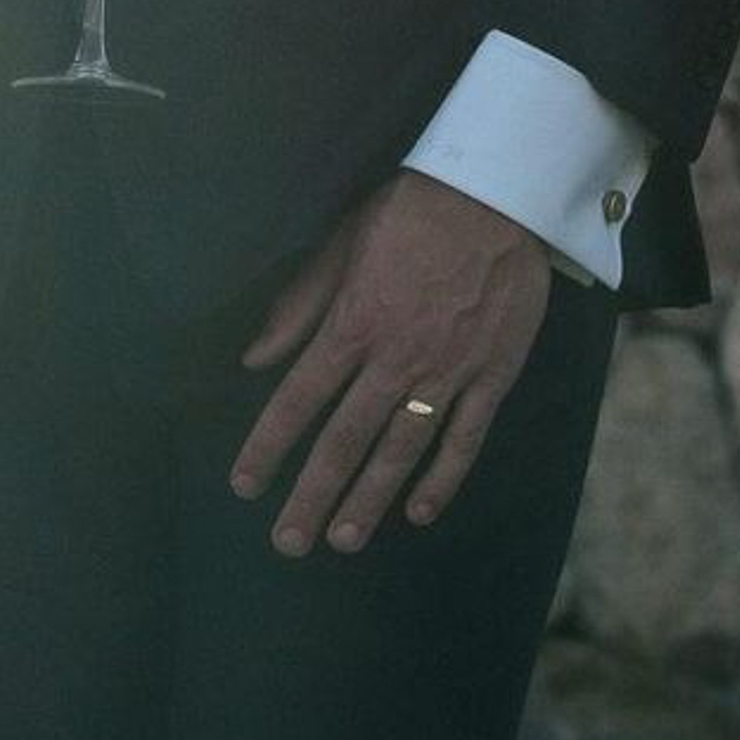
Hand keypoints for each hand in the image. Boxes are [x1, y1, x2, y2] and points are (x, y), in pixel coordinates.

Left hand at [228, 172, 549, 555]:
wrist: (494, 196)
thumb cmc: (409, 214)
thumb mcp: (341, 245)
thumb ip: (299, 306)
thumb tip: (255, 359)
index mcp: (352, 324)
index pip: (299, 398)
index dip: (268, 446)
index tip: (245, 486)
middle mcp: (394, 358)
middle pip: (345, 440)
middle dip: (313, 495)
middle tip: (289, 544)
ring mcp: (447, 373)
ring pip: (401, 450)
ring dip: (370, 499)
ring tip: (343, 540)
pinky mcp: (492, 377)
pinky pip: (464, 440)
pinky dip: (442, 480)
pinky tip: (419, 512)